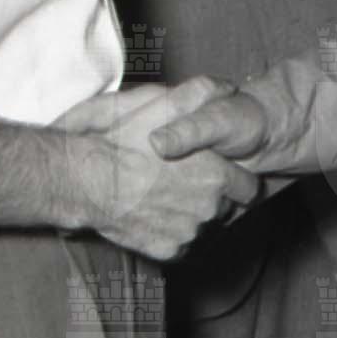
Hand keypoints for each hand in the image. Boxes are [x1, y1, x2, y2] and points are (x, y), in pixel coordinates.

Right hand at [56, 77, 258, 259]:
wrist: (87, 181)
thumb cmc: (126, 143)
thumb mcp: (165, 107)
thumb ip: (200, 94)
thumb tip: (226, 86)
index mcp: (216, 176)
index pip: (249, 188)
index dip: (237, 179)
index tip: (222, 173)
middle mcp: (208, 209)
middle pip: (225, 208)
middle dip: (213, 197)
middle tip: (187, 183)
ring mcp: (188, 233)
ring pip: (202, 227)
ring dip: (192, 215)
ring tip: (167, 198)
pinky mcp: (167, 251)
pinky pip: (180, 243)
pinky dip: (172, 233)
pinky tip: (155, 216)